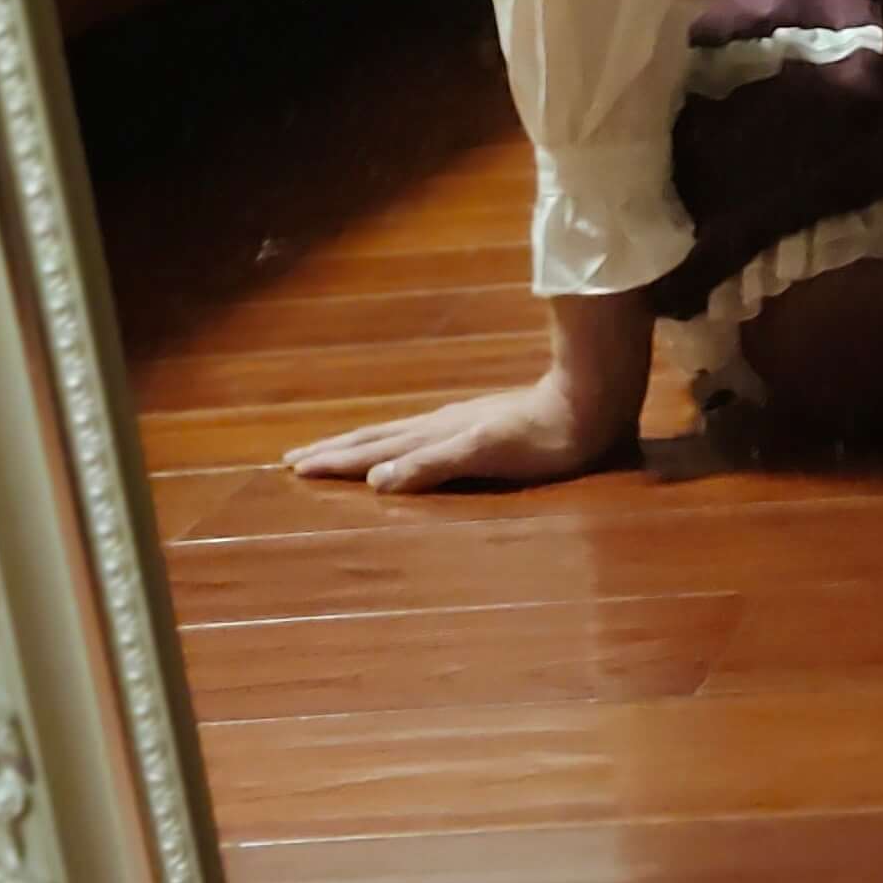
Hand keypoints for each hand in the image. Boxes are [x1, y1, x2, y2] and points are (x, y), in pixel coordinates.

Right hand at [286, 290, 654, 494]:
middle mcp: (438, 426)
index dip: (334, 461)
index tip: (293, 467)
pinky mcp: (479, 423)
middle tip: (293, 458)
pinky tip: (402, 445)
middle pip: (375, 436)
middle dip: (334, 450)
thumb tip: (375, 480)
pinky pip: (418, 434)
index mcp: (433, 436)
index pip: (372, 450)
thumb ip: (432, 464)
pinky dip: (394, 442)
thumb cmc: (542, 438)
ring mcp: (458, 422)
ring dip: (359, 443)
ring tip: (333, 448)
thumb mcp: (485, 454)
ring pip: (394, 432)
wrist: (589, 402)